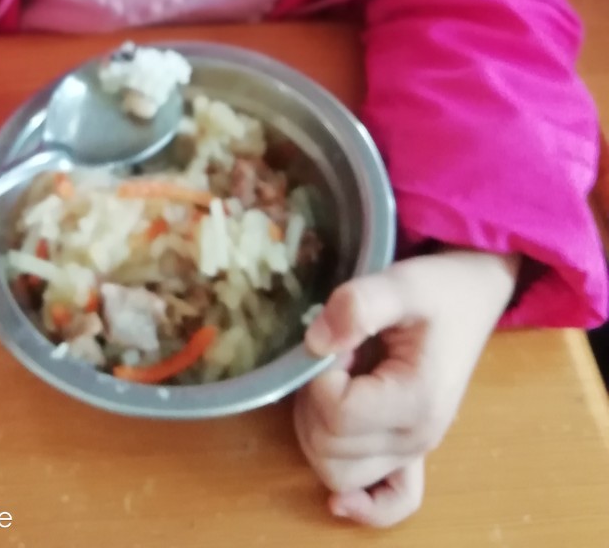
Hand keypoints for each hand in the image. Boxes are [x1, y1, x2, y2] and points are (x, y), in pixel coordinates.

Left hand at [295, 250, 518, 526]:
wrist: (473, 294)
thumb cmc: (439, 288)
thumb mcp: (400, 281)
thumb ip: (357, 305)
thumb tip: (314, 342)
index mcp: (417, 399)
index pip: (336, 413)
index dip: (318, 376)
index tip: (335, 341)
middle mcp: (417, 438)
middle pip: (330, 451)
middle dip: (312, 400)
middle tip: (335, 355)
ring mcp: (416, 450)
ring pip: (339, 475)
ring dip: (318, 432)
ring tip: (337, 381)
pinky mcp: (412, 451)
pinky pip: (390, 502)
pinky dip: (362, 504)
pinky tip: (340, 496)